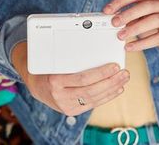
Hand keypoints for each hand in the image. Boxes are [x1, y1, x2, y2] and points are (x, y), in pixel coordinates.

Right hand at [11, 42, 128, 115]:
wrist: (34, 85)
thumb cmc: (46, 67)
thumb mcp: (52, 59)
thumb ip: (69, 56)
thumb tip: (93, 46)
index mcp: (54, 80)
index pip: (82, 78)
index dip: (100, 73)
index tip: (113, 65)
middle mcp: (60, 96)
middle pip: (91, 90)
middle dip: (110, 82)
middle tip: (123, 73)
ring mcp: (66, 106)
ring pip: (94, 99)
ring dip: (112, 89)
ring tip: (123, 79)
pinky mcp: (71, 111)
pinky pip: (92, 104)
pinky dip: (107, 96)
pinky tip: (116, 89)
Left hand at [104, 0, 158, 50]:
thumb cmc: (155, 22)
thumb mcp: (143, 15)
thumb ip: (130, 15)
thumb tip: (112, 19)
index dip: (120, 1)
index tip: (107, 10)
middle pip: (146, 6)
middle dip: (128, 14)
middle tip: (114, 23)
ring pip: (153, 20)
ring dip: (135, 28)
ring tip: (121, 36)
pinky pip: (158, 38)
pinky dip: (142, 43)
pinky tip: (131, 47)